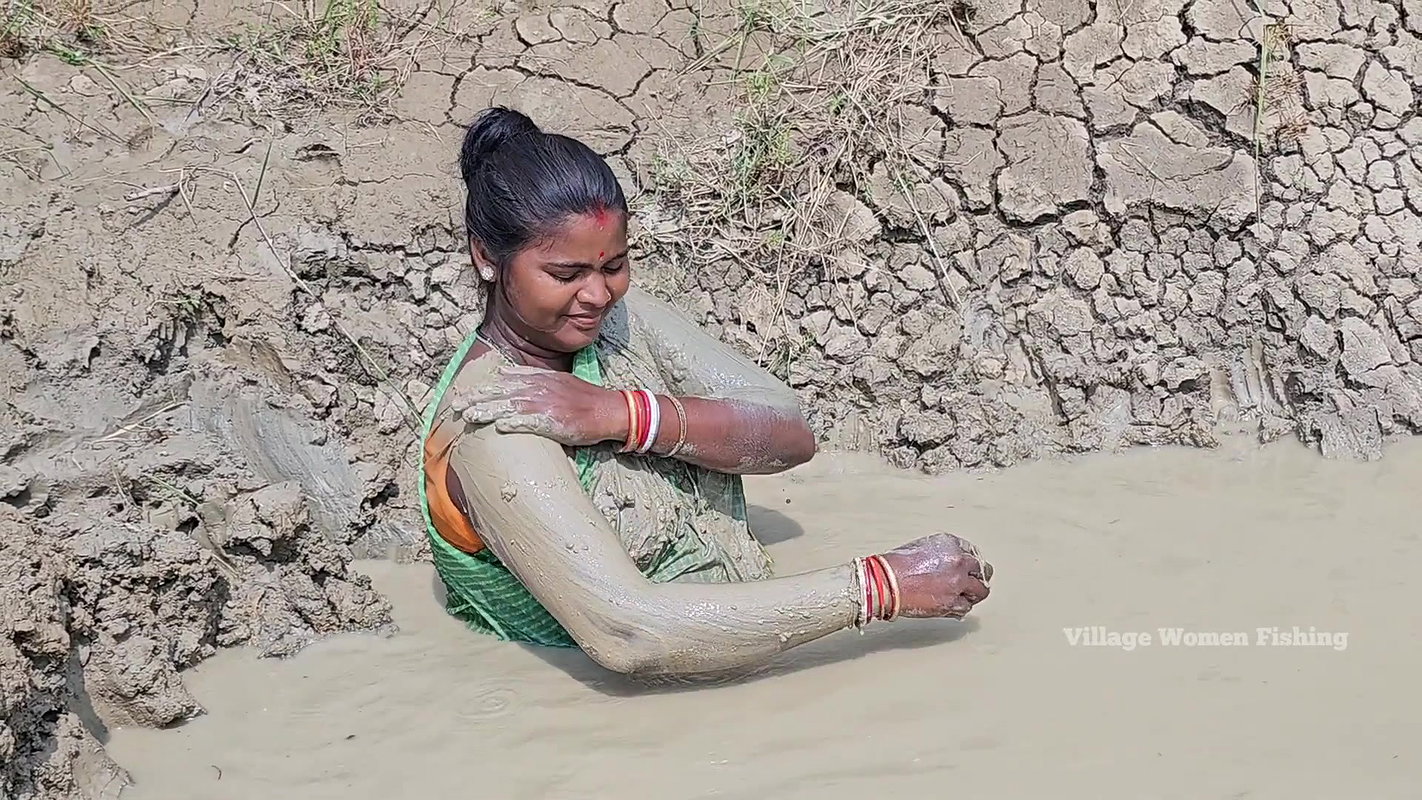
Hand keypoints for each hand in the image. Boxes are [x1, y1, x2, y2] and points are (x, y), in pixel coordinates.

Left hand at [452, 365, 624, 446]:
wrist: (610, 409)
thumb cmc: (583, 399)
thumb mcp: (557, 381)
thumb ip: (532, 378)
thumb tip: (504, 374)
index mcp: (541, 378)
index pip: (505, 379)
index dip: (483, 385)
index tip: (463, 391)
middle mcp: (542, 388)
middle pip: (503, 391)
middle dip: (478, 397)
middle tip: (456, 405)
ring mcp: (549, 404)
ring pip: (512, 406)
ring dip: (489, 410)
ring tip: (469, 416)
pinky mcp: (557, 421)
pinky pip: (533, 422)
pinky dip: (516, 423)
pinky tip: (500, 426)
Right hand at [878, 533, 991, 618]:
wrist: (886, 583)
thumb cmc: (896, 565)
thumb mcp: (921, 547)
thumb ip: (941, 554)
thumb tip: (948, 566)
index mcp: (951, 545)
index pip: (971, 551)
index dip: (969, 562)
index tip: (969, 567)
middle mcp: (959, 562)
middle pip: (983, 570)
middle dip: (978, 576)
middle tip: (974, 581)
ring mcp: (958, 584)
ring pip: (980, 591)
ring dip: (973, 593)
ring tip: (967, 595)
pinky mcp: (952, 603)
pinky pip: (966, 607)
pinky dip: (961, 606)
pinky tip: (955, 604)